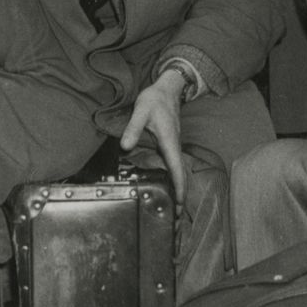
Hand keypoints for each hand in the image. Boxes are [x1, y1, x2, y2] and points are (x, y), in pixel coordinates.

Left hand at [119, 74, 190, 203]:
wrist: (167, 88)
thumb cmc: (155, 99)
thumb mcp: (141, 110)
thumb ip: (133, 128)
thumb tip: (126, 146)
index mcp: (170, 141)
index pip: (177, 169)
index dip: (179, 188)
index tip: (179, 205)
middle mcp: (174, 147)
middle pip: (181, 176)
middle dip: (181, 197)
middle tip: (176, 218)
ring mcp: (173, 147)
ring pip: (178, 172)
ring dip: (178, 191)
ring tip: (174, 210)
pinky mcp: (169, 146)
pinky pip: (174, 167)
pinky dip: (174, 181)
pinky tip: (169, 190)